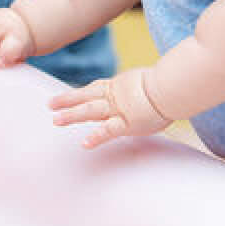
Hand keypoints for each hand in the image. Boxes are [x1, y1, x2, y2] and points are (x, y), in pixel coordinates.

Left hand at [48, 68, 170, 148]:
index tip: (70, 96)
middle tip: (50, 105)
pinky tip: (84, 144)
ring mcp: (119, 109)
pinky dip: (96, 137)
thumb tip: (152, 88)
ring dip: (71, 115)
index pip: (96, 89)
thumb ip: (145, 87)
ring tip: (55, 120)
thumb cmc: (170, 84)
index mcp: (120, 86)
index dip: (82, 93)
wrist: (174, 86)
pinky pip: (108, 131)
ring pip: (90, 111)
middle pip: (86, 97)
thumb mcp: (152, 81)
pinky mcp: (127, 123)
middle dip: (67, 101)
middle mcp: (116, 96)